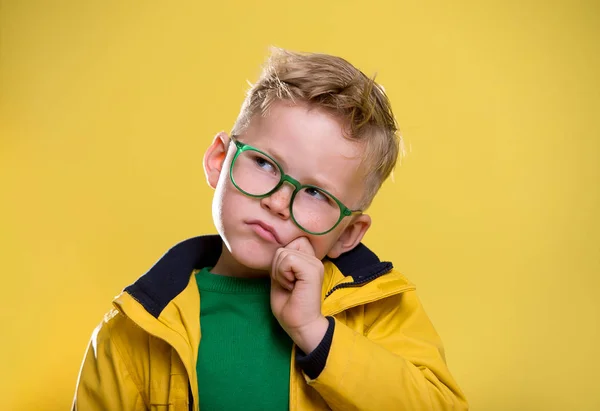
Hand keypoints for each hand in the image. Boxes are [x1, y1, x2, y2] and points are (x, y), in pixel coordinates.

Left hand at [270, 237, 328, 353]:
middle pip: (284, 247)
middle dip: (278, 266)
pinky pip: (288, 260)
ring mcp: (315, 264)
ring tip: (290, 287)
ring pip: (284, 253)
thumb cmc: (289, 306)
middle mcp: (314, 260)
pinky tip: (291, 287)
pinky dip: (282, 274)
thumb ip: (280, 262)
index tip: (286, 279)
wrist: (300, 326)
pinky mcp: (312, 270)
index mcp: (308, 261)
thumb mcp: (280, 278)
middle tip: (288, 284)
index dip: (280, 260)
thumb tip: (276, 250)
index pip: (290, 242)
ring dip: (279, 272)